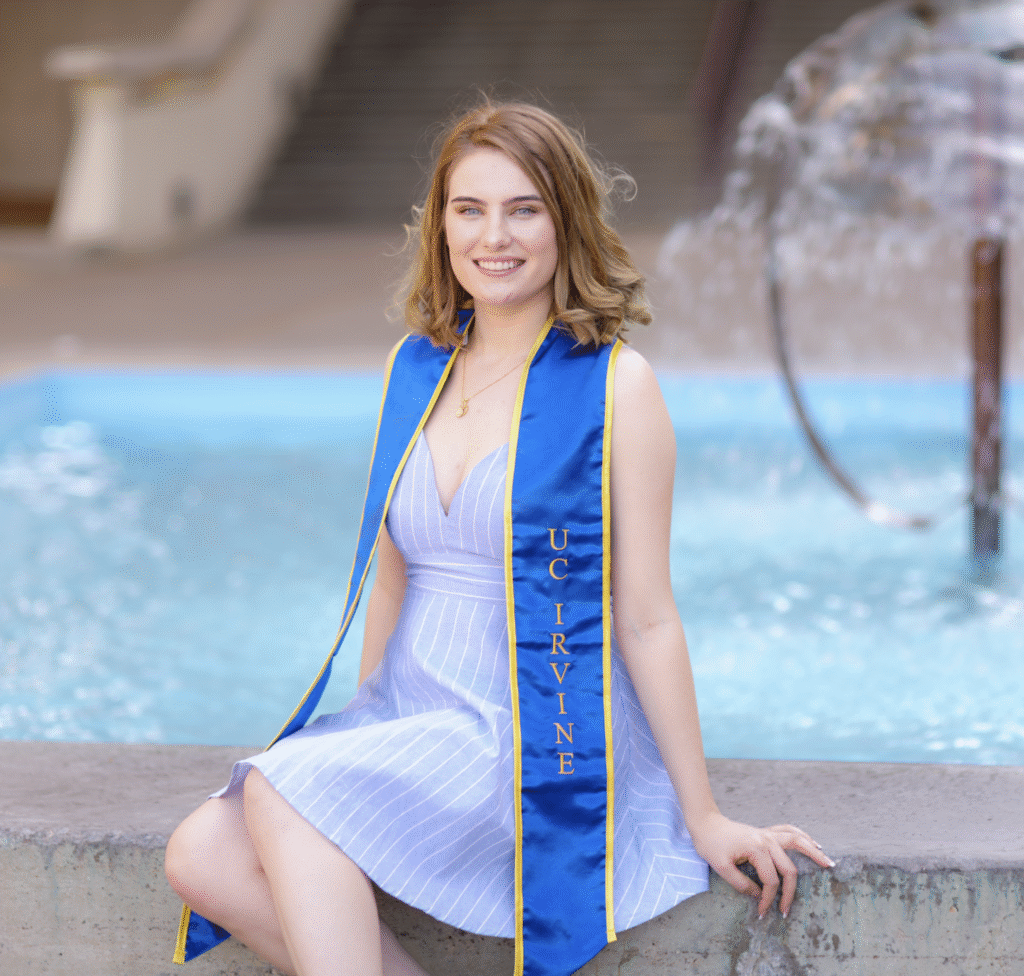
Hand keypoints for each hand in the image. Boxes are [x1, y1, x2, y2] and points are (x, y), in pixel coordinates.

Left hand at [689, 812, 834, 918]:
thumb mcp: (721, 868)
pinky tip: (813, 843)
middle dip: (789, 892)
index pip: (770, 881)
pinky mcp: (765, 832)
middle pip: (788, 869)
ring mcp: (768, 833)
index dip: (768, 899)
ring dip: (813, 852)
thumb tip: (758, 895)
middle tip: (785, 911)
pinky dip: (802, 836)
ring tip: (828, 863)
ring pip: (797, 842)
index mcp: (756, 849)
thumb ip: (741, 884)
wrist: (705, 823)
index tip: (761, 913)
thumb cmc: (710, 844)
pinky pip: (789, 831)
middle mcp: (767, 839)